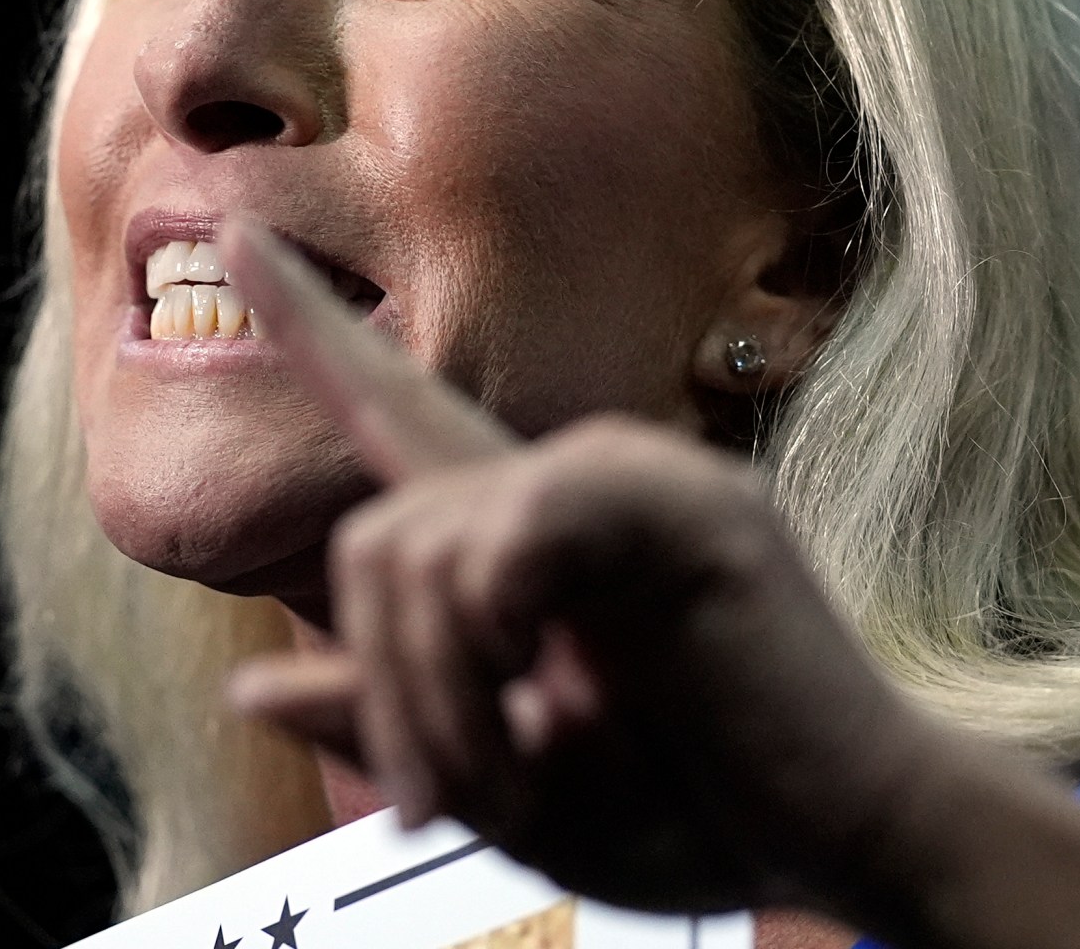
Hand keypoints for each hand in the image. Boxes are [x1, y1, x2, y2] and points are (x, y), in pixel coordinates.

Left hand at [218, 218, 934, 916]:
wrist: (847, 841)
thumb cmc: (695, 808)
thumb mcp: (507, 782)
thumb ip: (394, 718)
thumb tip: (253, 680)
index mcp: (528, 535)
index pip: (401, 409)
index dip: (310, 330)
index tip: (232, 237)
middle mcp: (577, 482)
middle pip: (379, 537)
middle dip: (389, 696)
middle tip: (444, 806)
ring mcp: (641, 484)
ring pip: (432, 542)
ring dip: (444, 696)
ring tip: (519, 783)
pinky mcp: (696, 511)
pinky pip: (518, 531)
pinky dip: (505, 627)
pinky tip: (561, 687)